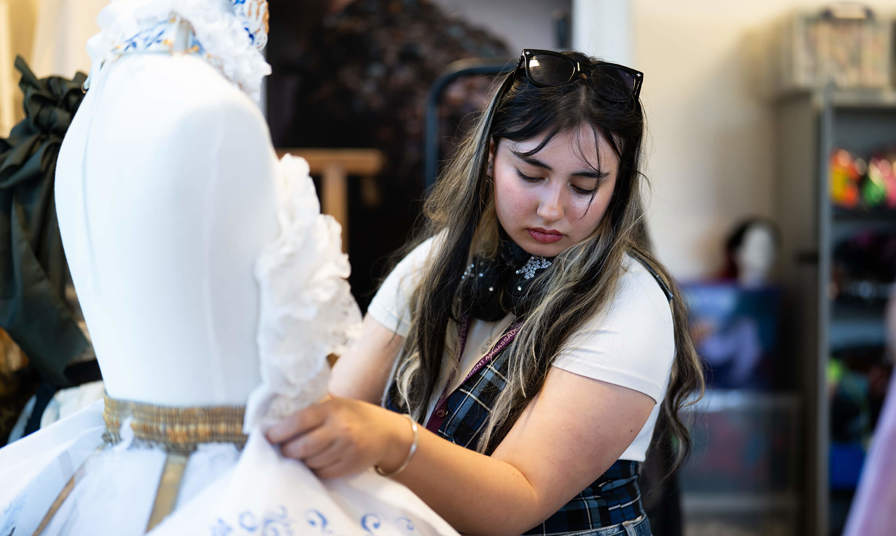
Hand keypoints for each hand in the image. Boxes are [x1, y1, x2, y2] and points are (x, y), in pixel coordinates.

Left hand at [265, 396, 409, 478]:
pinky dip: (315, 468)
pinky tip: (318, 460)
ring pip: (310, 462)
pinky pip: (322, 472)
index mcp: (332, 410)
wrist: (386, 433)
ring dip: (302, 460)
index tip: (268, 436)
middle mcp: (340, 429)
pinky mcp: (349, 466)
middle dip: (287, 450)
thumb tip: (279, 426)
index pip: (298, 421)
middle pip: (302, 447)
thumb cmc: (355, 416)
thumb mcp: (335, 405)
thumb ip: (312, 413)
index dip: (279, 431)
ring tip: (302, 453)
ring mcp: (346, 450)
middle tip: (283, 449)